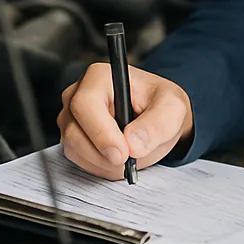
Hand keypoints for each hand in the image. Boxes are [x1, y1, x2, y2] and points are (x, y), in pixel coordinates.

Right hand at [57, 63, 193, 178]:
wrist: (158, 116)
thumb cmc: (160, 104)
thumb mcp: (172, 109)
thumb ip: (157, 124)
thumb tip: (134, 143)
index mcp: (100, 77)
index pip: (85, 104)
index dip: (101, 133)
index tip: (123, 154)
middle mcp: (79, 93)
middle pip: (74, 131)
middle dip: (104, 154)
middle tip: (130, 160)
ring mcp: (72, 116)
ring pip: (74, 148)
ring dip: (104, 162)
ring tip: (130, 154)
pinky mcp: (71, 136)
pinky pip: (77, 159)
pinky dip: (100, 166)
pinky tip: (118, 157)